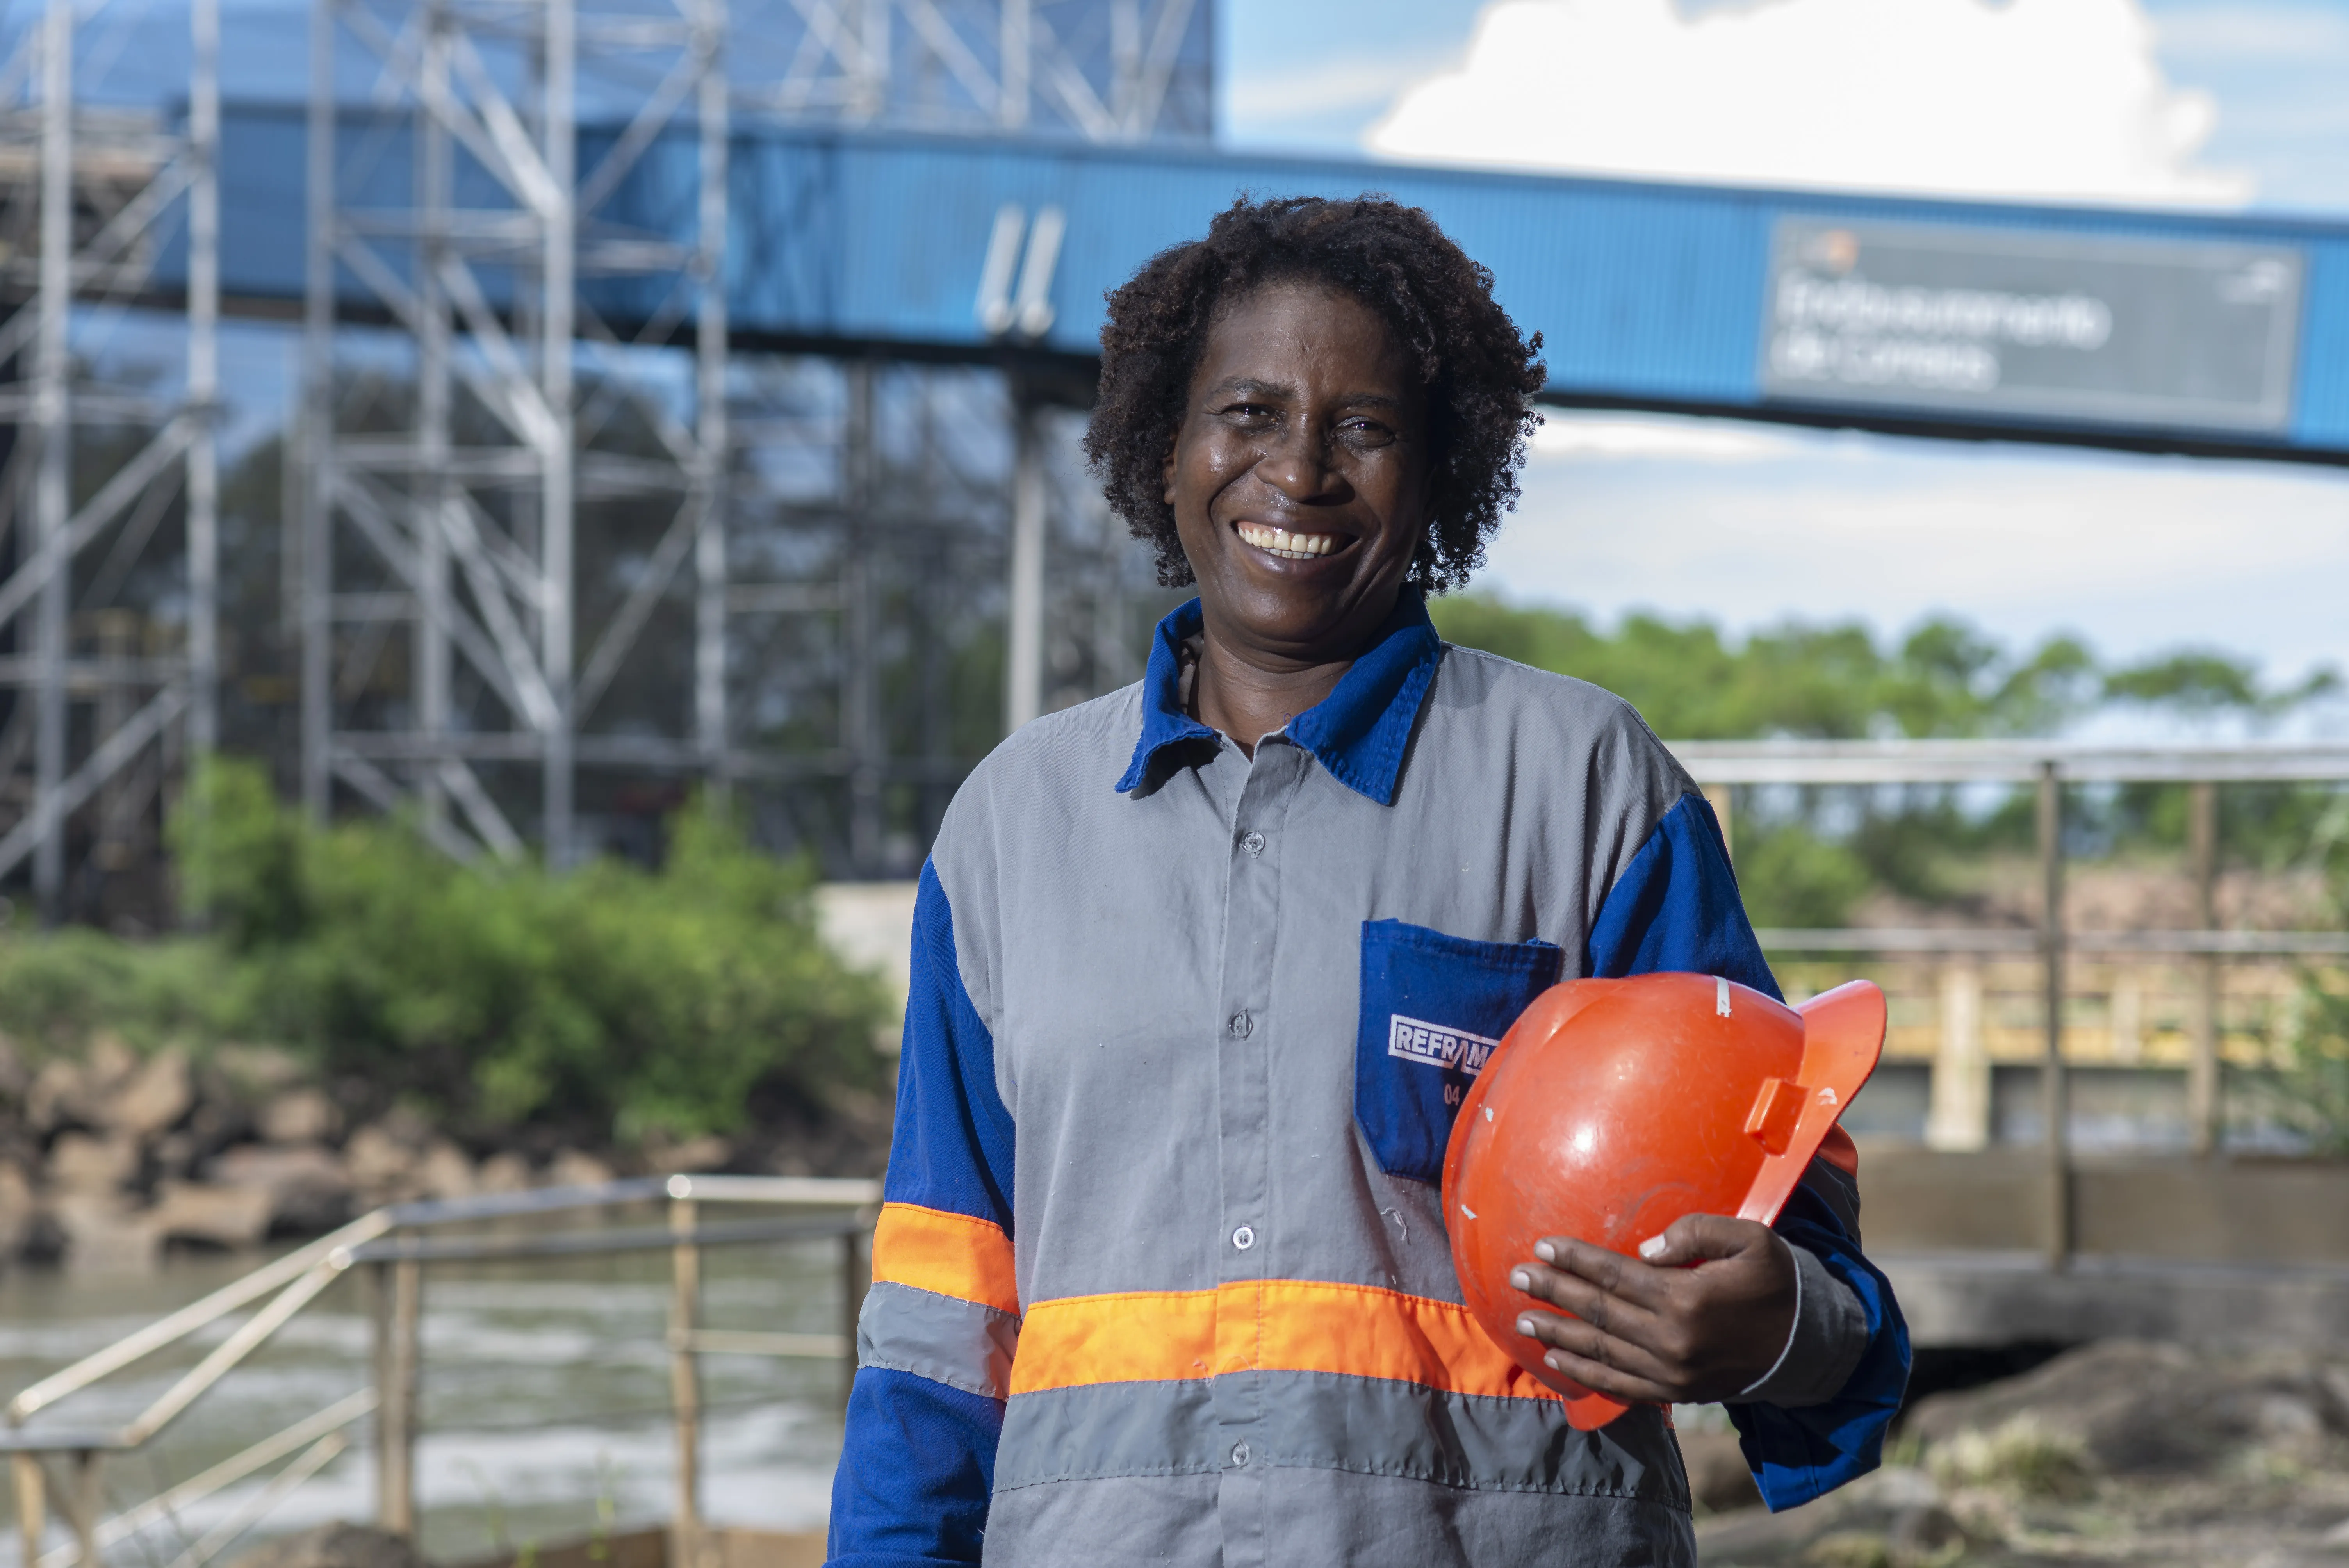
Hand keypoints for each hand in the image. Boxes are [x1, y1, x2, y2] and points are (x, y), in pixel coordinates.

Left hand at [1507, 1214, 1797, 1405]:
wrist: (1806, 1345)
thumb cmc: (1775, 1281)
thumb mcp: (1750, 1239)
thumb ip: (1696, 1232)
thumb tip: (1643, 1249)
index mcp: (1687, 1297)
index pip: (1615, 1274)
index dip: (1576, 1259)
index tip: (1542, 1245)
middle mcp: (1672, 1339)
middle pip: (1598, 1311)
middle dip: (1554, 1292)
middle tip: (1517, 1276)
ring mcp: (1671, 1372)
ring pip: (1600, 1351)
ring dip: (1558, 1334)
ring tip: (1522, 1319)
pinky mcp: (1676, 1393)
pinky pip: (1620, 1384)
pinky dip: (1585, 1373)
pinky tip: (1558, 1359)